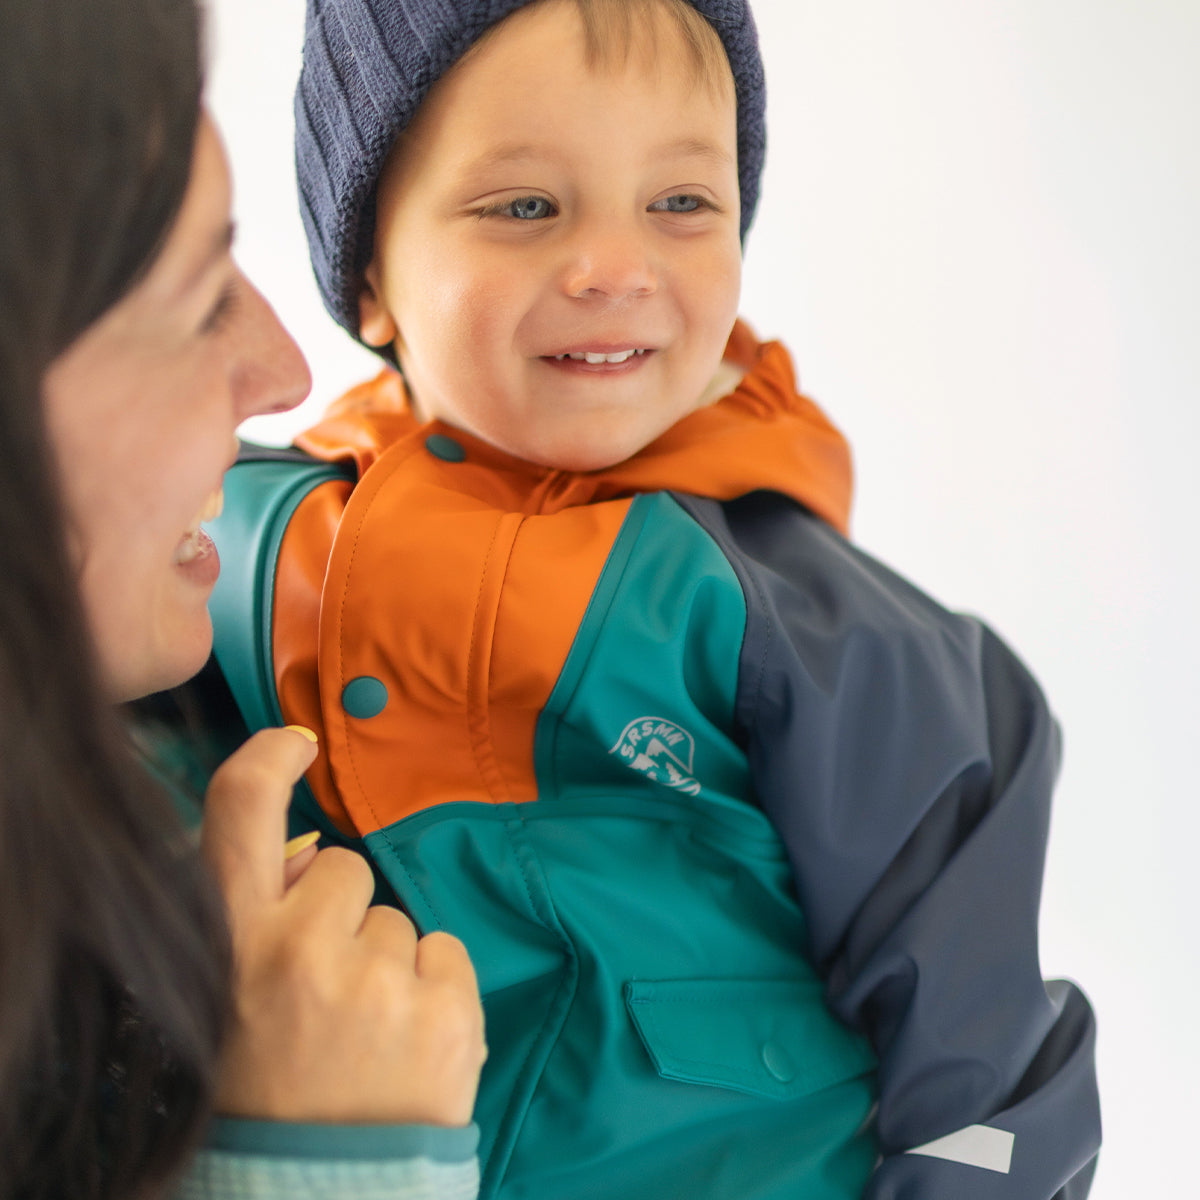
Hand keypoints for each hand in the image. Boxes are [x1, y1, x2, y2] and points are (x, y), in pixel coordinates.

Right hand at [201, 727, 485, 1125]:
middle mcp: (300, 951)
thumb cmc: (268, 1097)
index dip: (265, 762)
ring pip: (401, 920)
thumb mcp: (225, 1006)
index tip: (295, 743)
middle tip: (328, 992)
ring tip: (365, 1037)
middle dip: (345, 915)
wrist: (318, 1198)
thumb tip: (308, 853)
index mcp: (231, 949)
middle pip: (346, 870)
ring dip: (389, 963)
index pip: (234, 817)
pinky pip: (445, 951)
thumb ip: (256, 924)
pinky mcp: (443, 1010)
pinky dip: (434, 989)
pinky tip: (406, 1044)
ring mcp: (378, 980)